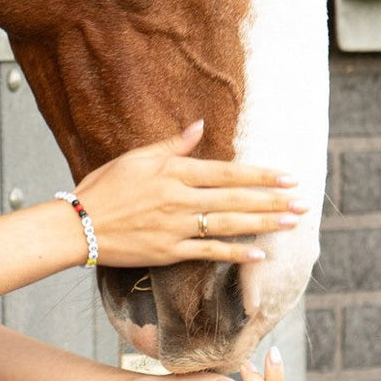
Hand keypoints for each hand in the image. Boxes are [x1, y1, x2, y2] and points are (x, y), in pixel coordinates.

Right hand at [71, 120, 306, 268]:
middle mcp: (179, 200)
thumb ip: (172, 144)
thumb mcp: (136, 157)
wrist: (78, 226)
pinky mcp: (169, 252)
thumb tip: (199, 126)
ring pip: (228, 226)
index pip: (226, 173)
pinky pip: (209, 252)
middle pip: (235, 200)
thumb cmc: (103, 187)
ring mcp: (176, 228)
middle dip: (272, 201)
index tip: (287, 177)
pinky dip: (235, 254)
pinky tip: (260, 255)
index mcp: (173, 173)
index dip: (259, 176)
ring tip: (291, 223)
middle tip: (302, 202)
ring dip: (263, 224)